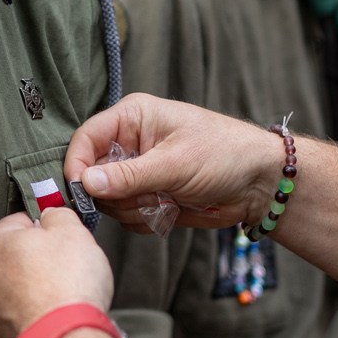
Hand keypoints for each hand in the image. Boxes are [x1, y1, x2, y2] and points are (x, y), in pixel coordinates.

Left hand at [0, 206, 113, 337]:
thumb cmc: (66, 289)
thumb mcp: (72, 231)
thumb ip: (58, 214)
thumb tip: (53, 215)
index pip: (22, 221)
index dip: (47, 228)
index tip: (61, 239)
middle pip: (16, 254)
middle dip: (39, 258)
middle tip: (64, 268)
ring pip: (15, 284)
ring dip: (34, 286)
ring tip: (59, 294)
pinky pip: (17, 311)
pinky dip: (32, 311)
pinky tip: (50, 314)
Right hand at [64, 93, 280, 231]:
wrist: (260, 183)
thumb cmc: (225, 154)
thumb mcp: (175, 163)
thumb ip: (128, 176)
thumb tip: (85, 183)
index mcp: (132, 118)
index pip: (85, 139)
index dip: (77, 165)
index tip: (81, 192)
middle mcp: (129, 143)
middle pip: (91, 174)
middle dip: (115, 193)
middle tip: (147, 195)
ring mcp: (137, 172)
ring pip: (108, 200)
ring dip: (134, 207)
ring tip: (166, 200)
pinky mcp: (147, 196)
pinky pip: (126, 216)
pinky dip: (144, 219)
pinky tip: (170, 209)